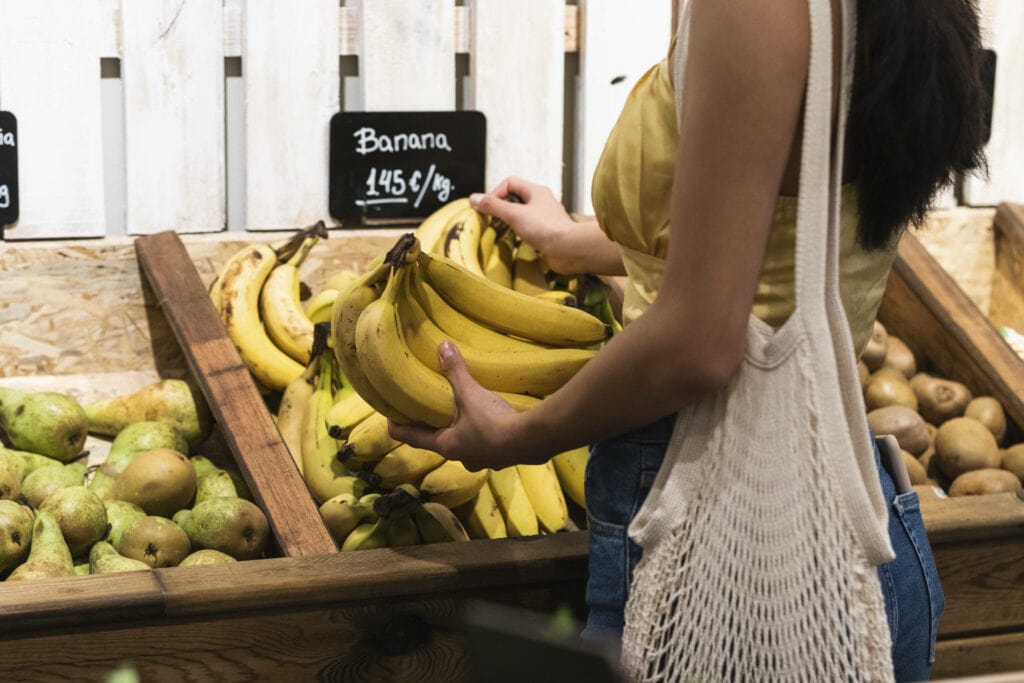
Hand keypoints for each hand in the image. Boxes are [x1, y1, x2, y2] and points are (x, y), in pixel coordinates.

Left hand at [387, 340, 546, 470]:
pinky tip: (492, 421)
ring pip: (466, 446)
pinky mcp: (502, 458)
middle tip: (431, 411)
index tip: (391, 415)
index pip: (411, 438)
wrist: (530, 440)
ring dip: (463, 432)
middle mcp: (462, 457)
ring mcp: (483, 461)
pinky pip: (487, 445)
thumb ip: (455, 372)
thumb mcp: (470, 394)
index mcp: (446, 445)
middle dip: (436, 428)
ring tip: (465, 414)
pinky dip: (484, 434)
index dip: (397, 427)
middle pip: (440, 443)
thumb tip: (443, 346)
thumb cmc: (492, 422)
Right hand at [470, 177, 577, 274]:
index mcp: (536, 191)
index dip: (495, 192)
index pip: (509, 182)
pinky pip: (528, 230)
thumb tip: (474, 199)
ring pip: (521, 215)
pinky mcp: (546, 234)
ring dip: (509, 222)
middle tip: (491, 219)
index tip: (488, 207)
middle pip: (514, 198)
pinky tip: (514, 243)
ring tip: (500, 231)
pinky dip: (518, 235)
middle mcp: (541, 202)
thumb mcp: (514, 214)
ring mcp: (544, 218)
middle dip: (500, 208)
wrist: (568, 249)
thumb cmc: (546, 229)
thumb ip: (493, 206)